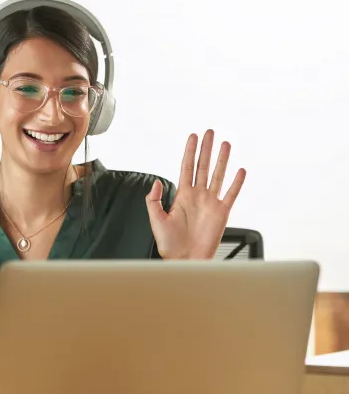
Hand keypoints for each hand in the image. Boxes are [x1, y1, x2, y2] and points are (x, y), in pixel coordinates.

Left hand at [146, 129, 245, 259]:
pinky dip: (236, 183)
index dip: (190, 151)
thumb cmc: (169, 244)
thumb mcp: (156, 220)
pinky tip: (240, 171)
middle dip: (206, 149)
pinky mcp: (221, 213)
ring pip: (217, 176)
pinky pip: (231, 194)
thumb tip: (157, 182)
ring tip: (225, 144)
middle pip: (203, 166)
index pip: (187, 167)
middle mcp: (197, 196)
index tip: (193, 136)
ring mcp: (210, 203)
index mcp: (182, 195)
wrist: (184, 260)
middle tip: (210, 132)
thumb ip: (153, 200)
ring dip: (222, 160)